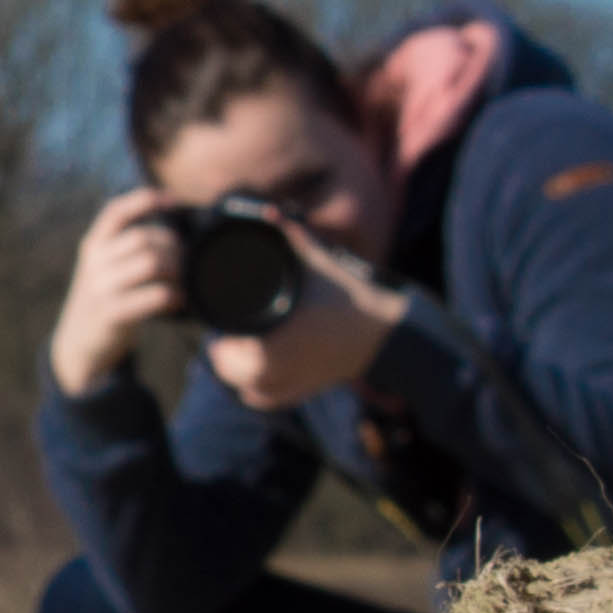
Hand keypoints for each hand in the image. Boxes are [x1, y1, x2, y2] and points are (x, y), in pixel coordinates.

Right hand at [46, 188, 184, 395]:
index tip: (173, 199)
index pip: (116, 212)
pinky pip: (155, 295)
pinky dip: (174, 295)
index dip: (144, 200)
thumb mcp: (102, 269)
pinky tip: (178, 300)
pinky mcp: (112, 313)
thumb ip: (125, 250)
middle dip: (171, 246)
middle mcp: (94, 262)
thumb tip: (175, 235)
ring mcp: (101, 288)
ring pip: (151, 263)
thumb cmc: (104, 300)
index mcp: (92, 245)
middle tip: (184, 260)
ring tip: (182, 281)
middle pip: (143, 238)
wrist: (78, 344)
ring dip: (175, 270)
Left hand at [197, 220, 406, 414]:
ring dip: (239, 373)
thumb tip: (268, 212)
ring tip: (239, 350)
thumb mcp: (320, 262)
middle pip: (233, 373)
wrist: (389, 331)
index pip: (230, 353)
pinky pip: (269, 400)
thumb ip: (292, 236)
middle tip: (227, 335)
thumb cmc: (352, 297)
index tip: (223, 324)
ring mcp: (297, 383)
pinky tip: (254, 375)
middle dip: (226, 355)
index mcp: (280, 342)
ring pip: (249, 390)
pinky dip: (257, 390)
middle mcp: (286, 368)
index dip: (223, 339)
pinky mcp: (308, 390)